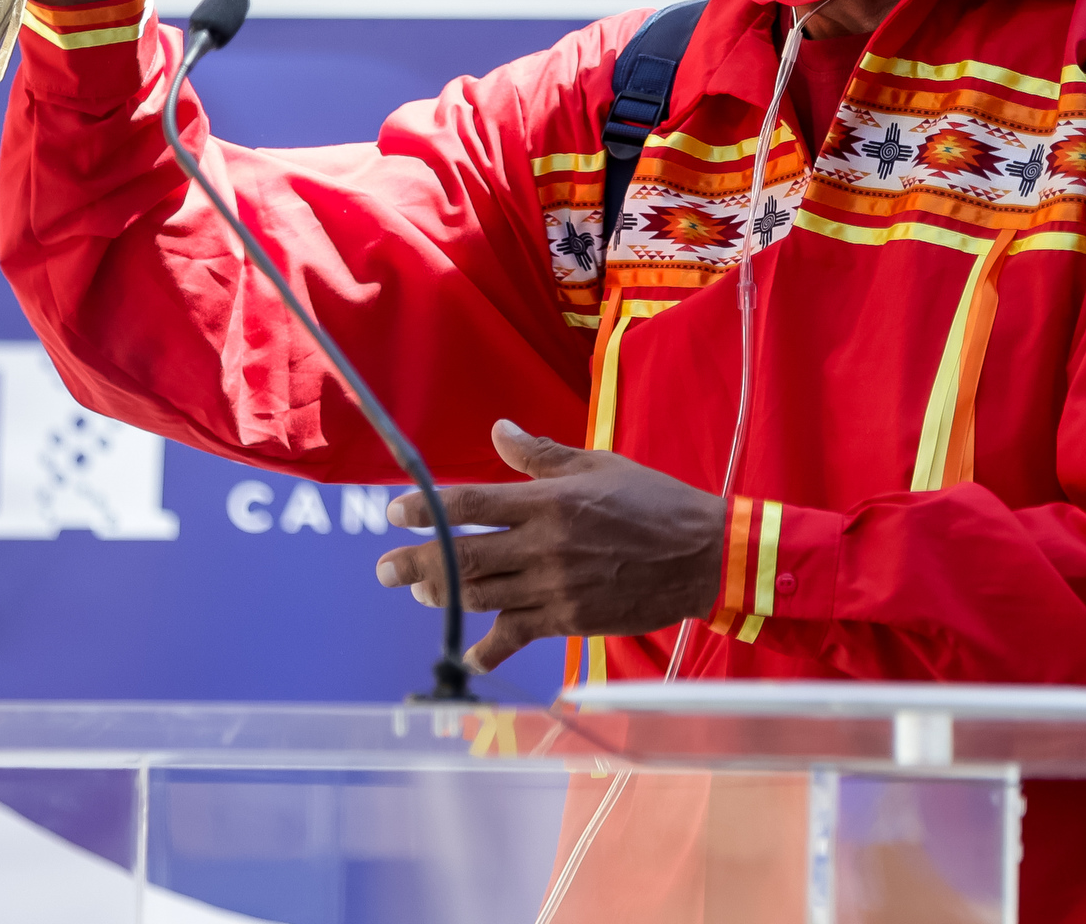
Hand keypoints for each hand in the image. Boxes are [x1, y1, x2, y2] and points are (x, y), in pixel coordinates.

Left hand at [375, 420, 725, 673]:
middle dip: (414, 562)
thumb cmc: (653, 502)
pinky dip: (488, 648)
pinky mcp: (568, 620)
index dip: (427, 510)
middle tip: (383, 570)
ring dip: (441, 596)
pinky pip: (515, 636)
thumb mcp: (599, 465)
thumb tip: (498, 431)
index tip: (395, 513)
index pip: (471, 504)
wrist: (702, 556)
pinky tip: (470, 655)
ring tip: (420, 592)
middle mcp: (544, 546)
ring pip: (480, 596)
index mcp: (550, 501)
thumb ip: (541, 455)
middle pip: (461, 557)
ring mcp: (554, 588)